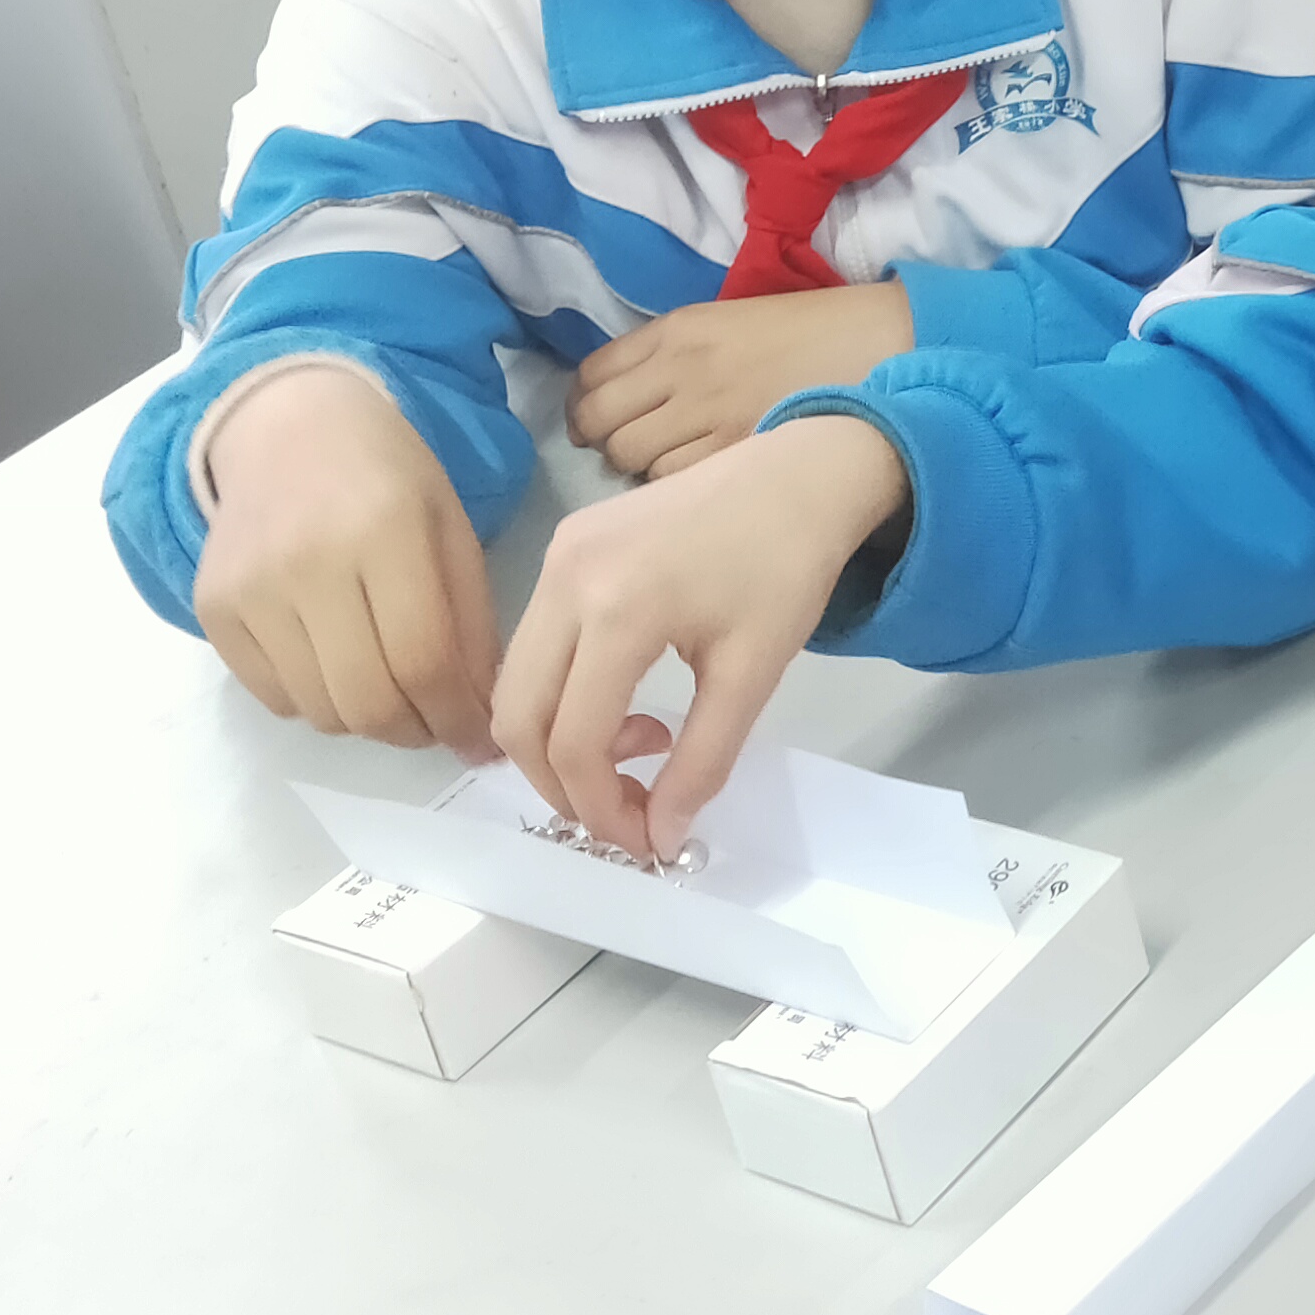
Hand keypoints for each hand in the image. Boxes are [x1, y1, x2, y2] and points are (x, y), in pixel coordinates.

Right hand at [190, 366, 500, 751]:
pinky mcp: (212, 608)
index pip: (423, 661)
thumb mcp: (450, 530)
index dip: (458, 718)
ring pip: (320, 711)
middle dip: (414, 732)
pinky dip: (315, 703)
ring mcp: (251, 588)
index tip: (478, 742)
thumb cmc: (387, 477)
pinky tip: (336, 667)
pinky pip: (273, 698)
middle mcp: (308, 561)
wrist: (287, 427)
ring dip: (367, 722)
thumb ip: (472, 626)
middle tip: (435, 724)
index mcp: (384, 530)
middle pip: (367, 701)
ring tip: (390, 692)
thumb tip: (481, 725)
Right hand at [496, 415, 910, 859]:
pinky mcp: (561, 545)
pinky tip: (627, 698)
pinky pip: (535, 643)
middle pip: (518, 717)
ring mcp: (555, 556)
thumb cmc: (787, 568)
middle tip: (625, 811)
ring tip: (641, 747)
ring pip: (518, 682)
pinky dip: (564, 693)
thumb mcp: (752, 675)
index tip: (644, 840)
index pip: (572, 740)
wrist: (796, 474)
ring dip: (561, 740)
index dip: (599, 807)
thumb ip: (701, 762)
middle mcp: (566, 578)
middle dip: (562, 785)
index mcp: (617, 608)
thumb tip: (661, 838)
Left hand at [566, 283, 915, 481]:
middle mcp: (682, 369)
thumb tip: (617, 403)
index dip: (583, 408)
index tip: (593, 424)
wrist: (879, 347)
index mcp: (676, 330)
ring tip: (669, 469)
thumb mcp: (725, 325)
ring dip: (639, 471)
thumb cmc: (806, 336)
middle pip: (601, 424)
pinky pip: (674, 483)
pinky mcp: (738, 452)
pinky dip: (675, 490)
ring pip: (632, 460)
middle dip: (603, 443)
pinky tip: (700, 485)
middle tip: (629, 452)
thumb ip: (668, 357)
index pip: (591, 377)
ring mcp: (710, 413)